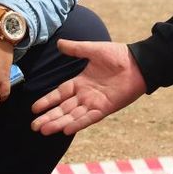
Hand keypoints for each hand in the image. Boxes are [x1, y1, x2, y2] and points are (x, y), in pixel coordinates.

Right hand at [30, 40, 145, 135]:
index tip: (34, 109)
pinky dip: (78, 123)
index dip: (47, 101)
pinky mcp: (106, 108)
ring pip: (73, 116)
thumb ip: (76, 49)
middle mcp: (86, 95)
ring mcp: (95, 102)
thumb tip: (59, 43)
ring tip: (44, 130)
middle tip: (34, 127)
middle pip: (63, 109)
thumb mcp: (93, 49)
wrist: (138, 62)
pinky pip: (89, 118)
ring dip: (59, 123)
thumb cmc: (118, 55)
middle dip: (49, 117)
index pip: (59, 94)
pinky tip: (66, 129)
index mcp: (81, 82)